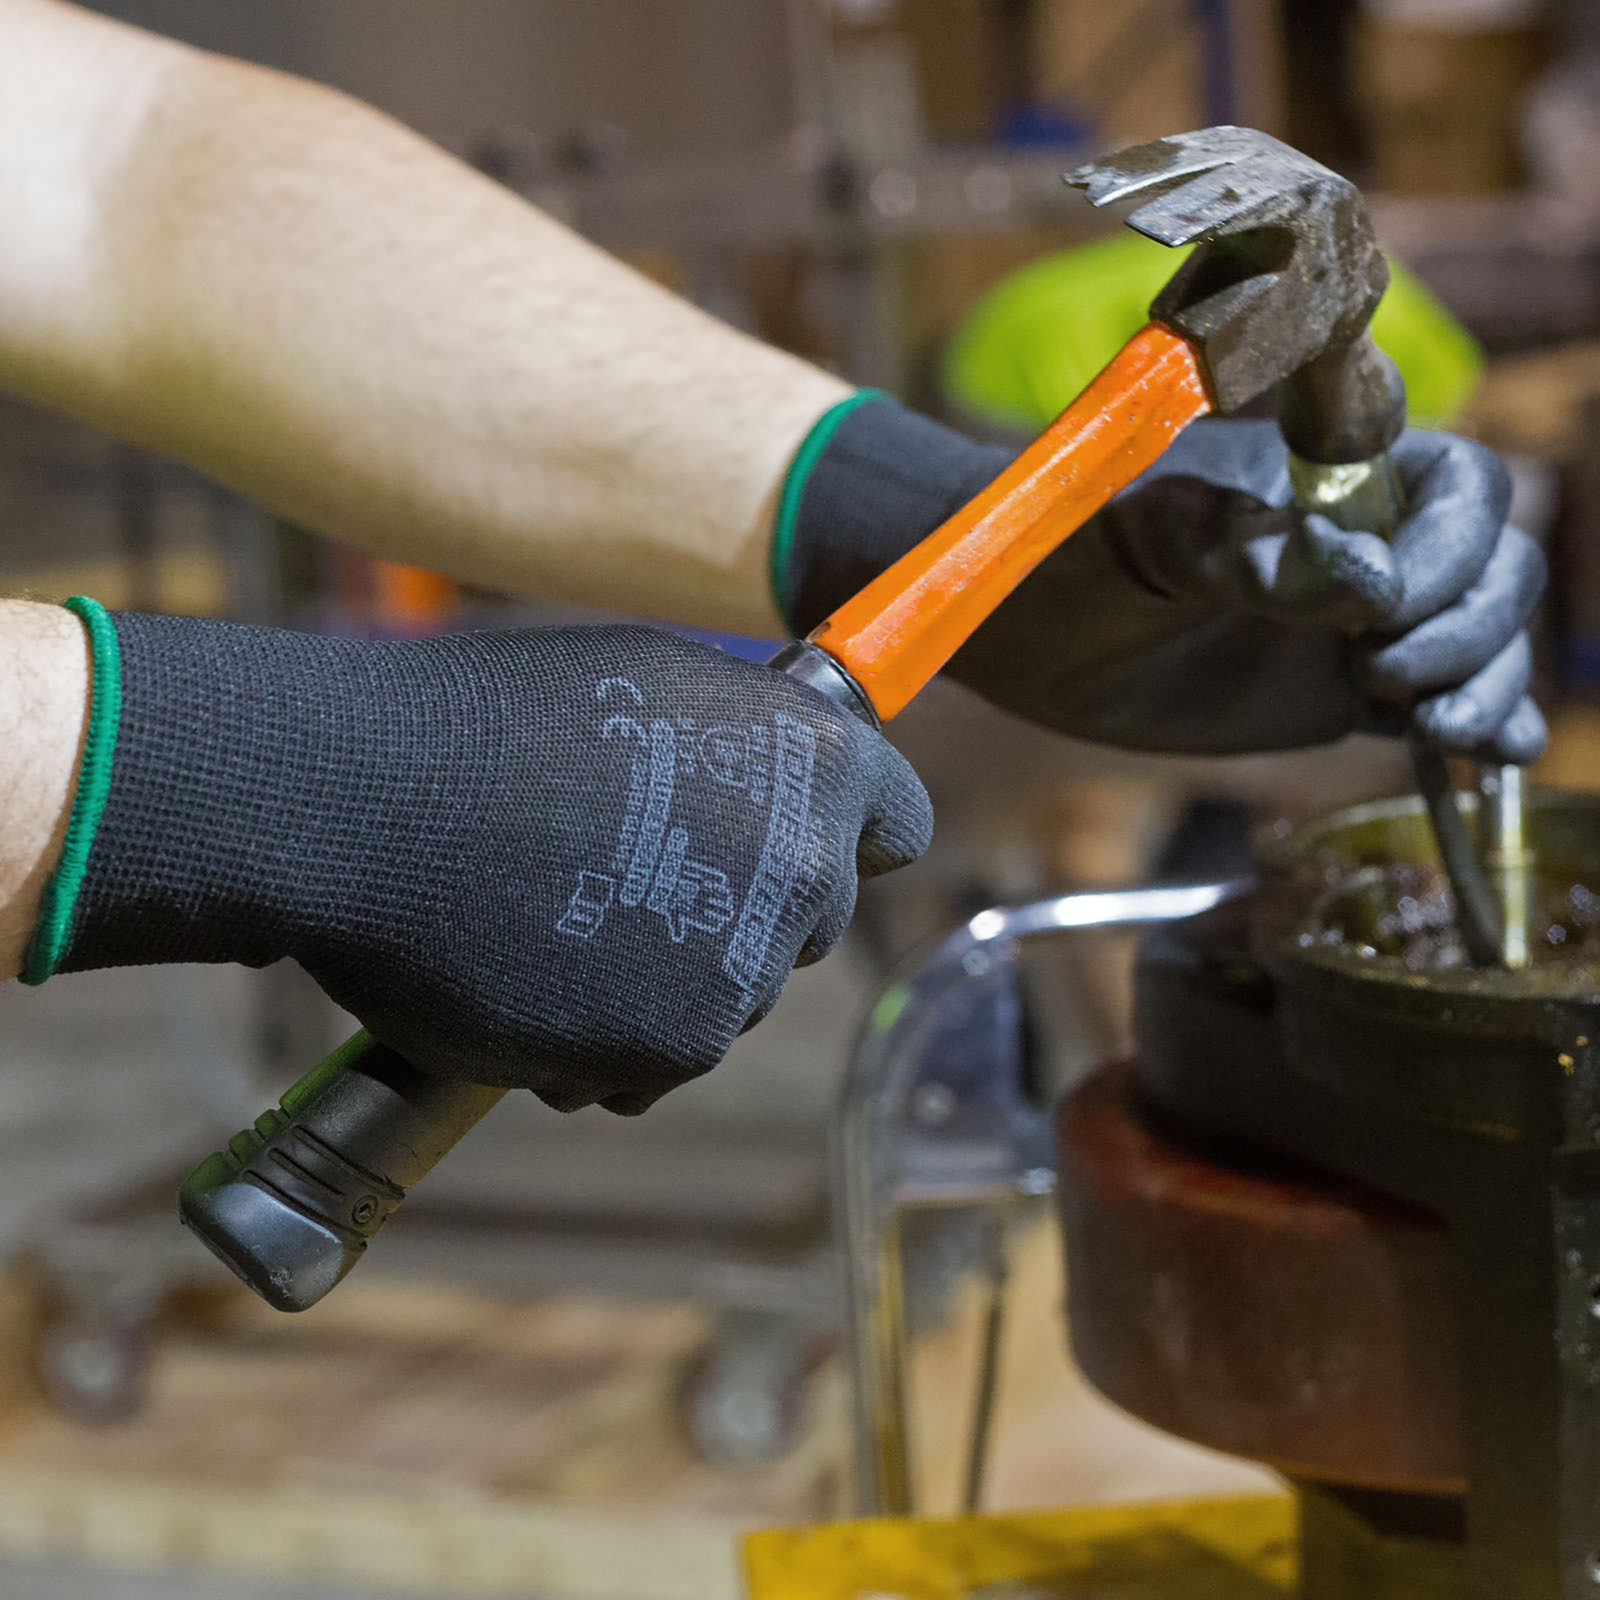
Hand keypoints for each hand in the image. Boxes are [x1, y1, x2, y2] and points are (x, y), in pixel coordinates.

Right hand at [43, 614, 931, 1112]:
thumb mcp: (655, 684)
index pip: (896, 824)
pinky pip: (660, 1062)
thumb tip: (796, 779)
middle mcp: (806, 866)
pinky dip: (608, 1042)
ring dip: (664, 984)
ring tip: (557, 924)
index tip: (794, 843)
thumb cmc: (497, 722)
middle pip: (808, 921)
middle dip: (741, 914)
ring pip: (731, 999)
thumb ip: (751, 744)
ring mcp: (745, 964)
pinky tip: (536, 981)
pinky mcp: (676, 1047)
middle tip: (632, 882)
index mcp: (818, 760)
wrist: (372, 806)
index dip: (846, 835)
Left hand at [948, 420, 1545, 759]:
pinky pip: (1437, 702)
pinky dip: (1481, 722)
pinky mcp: (1341, 691)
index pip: (1459, 489)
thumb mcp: (1151, 536)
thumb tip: (1372, 584)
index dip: (1452, 547)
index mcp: (1333, 473)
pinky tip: (1484, 750)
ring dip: (1489, 678)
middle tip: (1381, 672)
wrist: (1024, 628)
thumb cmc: (1076, 548)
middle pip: (1493, 566)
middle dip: (1471, 624)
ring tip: (1437, 727)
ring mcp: (1358, 620)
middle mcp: (1365, 539)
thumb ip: (1250, 551)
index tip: (1386, 606)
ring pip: (1482, 637)